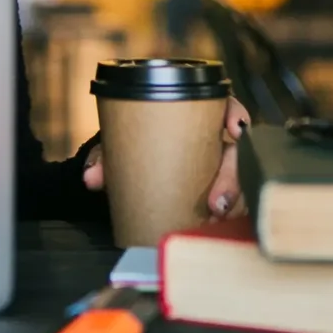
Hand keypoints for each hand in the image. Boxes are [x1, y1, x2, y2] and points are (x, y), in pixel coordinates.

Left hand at [82, 97, 252, 217]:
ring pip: (240, 181)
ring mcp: (220, 167)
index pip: (224, 105)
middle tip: (218, 202)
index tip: (236, 129)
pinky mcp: (221, 192)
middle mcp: (213, 140)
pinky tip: (216, 226)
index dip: (235, 113)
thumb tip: (92, 179)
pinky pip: (234, 203)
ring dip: (232, 202)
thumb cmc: (130, 147)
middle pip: (238, 152)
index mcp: (194, 117)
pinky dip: (228, 217)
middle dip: (233, 177)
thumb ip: (104, 157)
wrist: (126, 170)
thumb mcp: (118, 146)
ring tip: (215, 219)